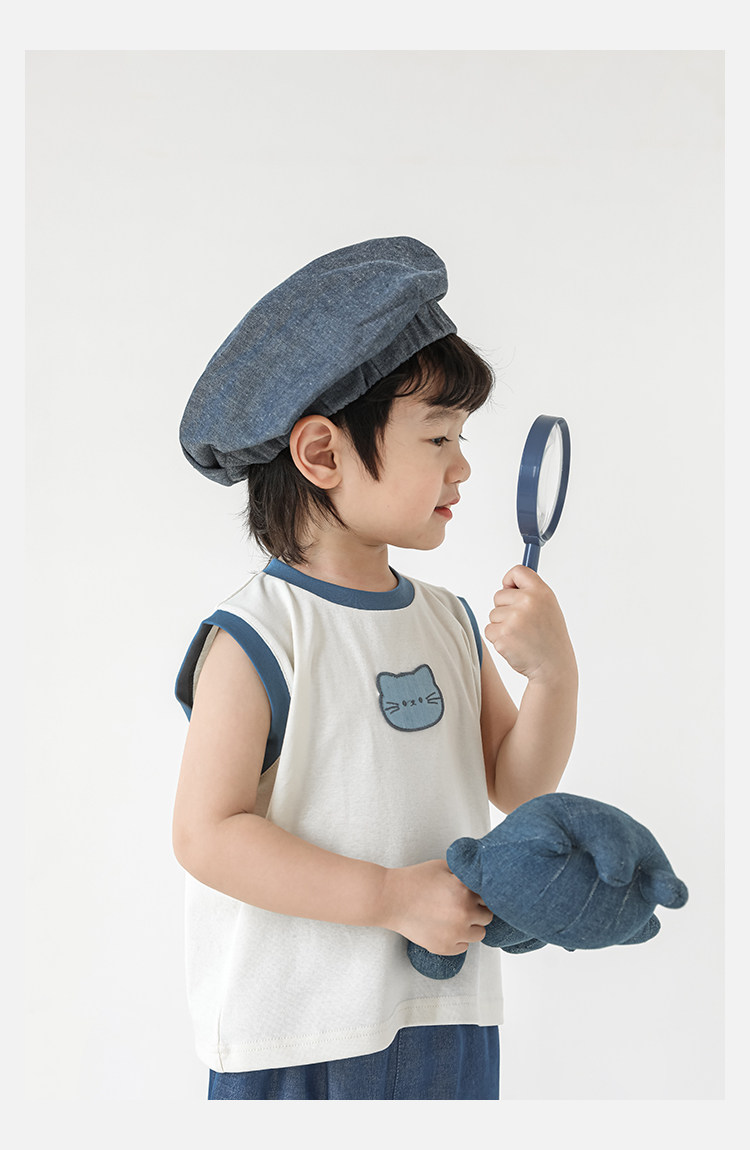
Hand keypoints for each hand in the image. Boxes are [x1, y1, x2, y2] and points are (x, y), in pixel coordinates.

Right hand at [382, 859, 492, 955]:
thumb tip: (481, 877)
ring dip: (471, 927)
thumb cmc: (414, 880)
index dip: (480, 895)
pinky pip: (463, 947)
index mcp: (465, 890)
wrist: (390, 898)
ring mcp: (455, 933)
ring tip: (454, 918)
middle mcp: (464, 913)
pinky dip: (457, 939)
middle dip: (478, 911)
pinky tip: (445, 928)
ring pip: (479, 934)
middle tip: (463, 906)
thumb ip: (464, 872)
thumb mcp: (442, 866)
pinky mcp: (444, 947)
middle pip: (487, 916)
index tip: (472, 895)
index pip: (489, 897)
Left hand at [484, 565, 575, 683]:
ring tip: (521, 636)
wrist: (553, 667)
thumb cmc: (550, 638)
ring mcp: (514, 619)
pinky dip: (498, 638)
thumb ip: (531, 594)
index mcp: (541, 592)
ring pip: (493, 615)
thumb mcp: (548, 608)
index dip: (510, 580)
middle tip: (523, 624)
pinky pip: (489, 630)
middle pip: (499, 595)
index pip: (518, 571)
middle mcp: (528, 602)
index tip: (511, 590)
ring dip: (502, 626)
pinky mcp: (502, 635)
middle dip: (505, 609)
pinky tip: (515, 645)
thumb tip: (507, 584)